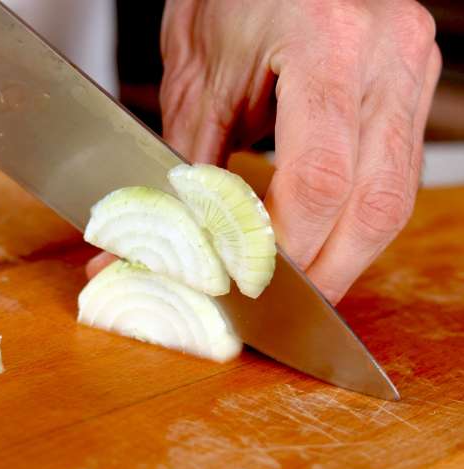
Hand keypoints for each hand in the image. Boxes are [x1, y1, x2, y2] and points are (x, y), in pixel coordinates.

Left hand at [158, 0, 440, 303]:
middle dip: (326, 269)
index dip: (283, 248)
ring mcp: (409, 66)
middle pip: (371, 201)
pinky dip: (357, 216)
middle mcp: (386, 53)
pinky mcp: (409, 82)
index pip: (318, 179)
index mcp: (327, 41)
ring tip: (305, 285)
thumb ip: (191, 169)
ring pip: (392, 193)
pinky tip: (327, 238)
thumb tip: (177, 242)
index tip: (248, 284)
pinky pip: (394, 171)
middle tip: (283, 307)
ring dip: (347, 251)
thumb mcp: (196, 80)